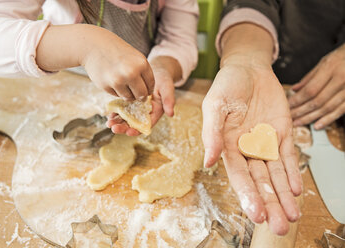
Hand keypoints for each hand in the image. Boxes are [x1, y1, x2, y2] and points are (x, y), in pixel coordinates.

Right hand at [36, 24, 153, 99]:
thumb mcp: (135, 57)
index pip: (150, 85)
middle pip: (142, 95)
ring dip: (127, 94)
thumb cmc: (116, 51)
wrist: (93, 45)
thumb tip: (148, 94)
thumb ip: (142, 73)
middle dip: (140, 96)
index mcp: (141, 64)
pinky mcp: (106, 86)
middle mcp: (131, 73)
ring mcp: (118, 80)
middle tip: (137, 95)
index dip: (148, 89)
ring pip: (129, 98)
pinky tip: (112, 80)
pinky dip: (116, 91)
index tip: (145, 90)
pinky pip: (117, 95)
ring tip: (123, 83)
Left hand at [107, 58, 175, 135]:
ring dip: (118, 122)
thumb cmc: (163, 79)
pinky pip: (122, 110)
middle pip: (134, 124)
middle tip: (113, 128)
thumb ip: (169, 100)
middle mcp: (145, 113)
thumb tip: (171, 114)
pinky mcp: (130, 102)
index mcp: (155, 112)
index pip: (146, 125)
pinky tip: (109, 113)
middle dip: (123, 127)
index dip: (137, 130)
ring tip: (109, 123)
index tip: (129, 132)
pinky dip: (116, 113)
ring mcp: (137, 108)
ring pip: (126, 119)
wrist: (156, 70)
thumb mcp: (168, 88)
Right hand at [202, 62, 301, 234]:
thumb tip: (208, 162)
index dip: (247, 194)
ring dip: (283, 195)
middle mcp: (247, 148)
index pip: (238, 175)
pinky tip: (296, 190)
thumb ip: (212, 134)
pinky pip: (288, 156)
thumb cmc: (226, 85)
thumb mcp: (214, 106)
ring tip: (291, 216)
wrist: (248, 68)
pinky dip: (292, 173)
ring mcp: (266, 142)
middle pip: (259, 181)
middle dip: (269, 203)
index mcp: (228, 145)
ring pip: (275, 174)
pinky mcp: (283, 133)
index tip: (255, 213)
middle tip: (278, 225)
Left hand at [289, 44, 344, 128]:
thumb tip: (294, 89)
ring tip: (299, 122)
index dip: (298, 99)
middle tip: (290, 117)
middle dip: (301, 111)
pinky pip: (340, 111)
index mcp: (331, 69)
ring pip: (328, 108)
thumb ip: (309, 77)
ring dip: (311, 117)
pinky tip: (317, 125)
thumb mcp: (324, 62)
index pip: (311, 89)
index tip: (288, 105)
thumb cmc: (342, 57)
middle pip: (317, 101)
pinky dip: (328, 119)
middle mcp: (341, 80)